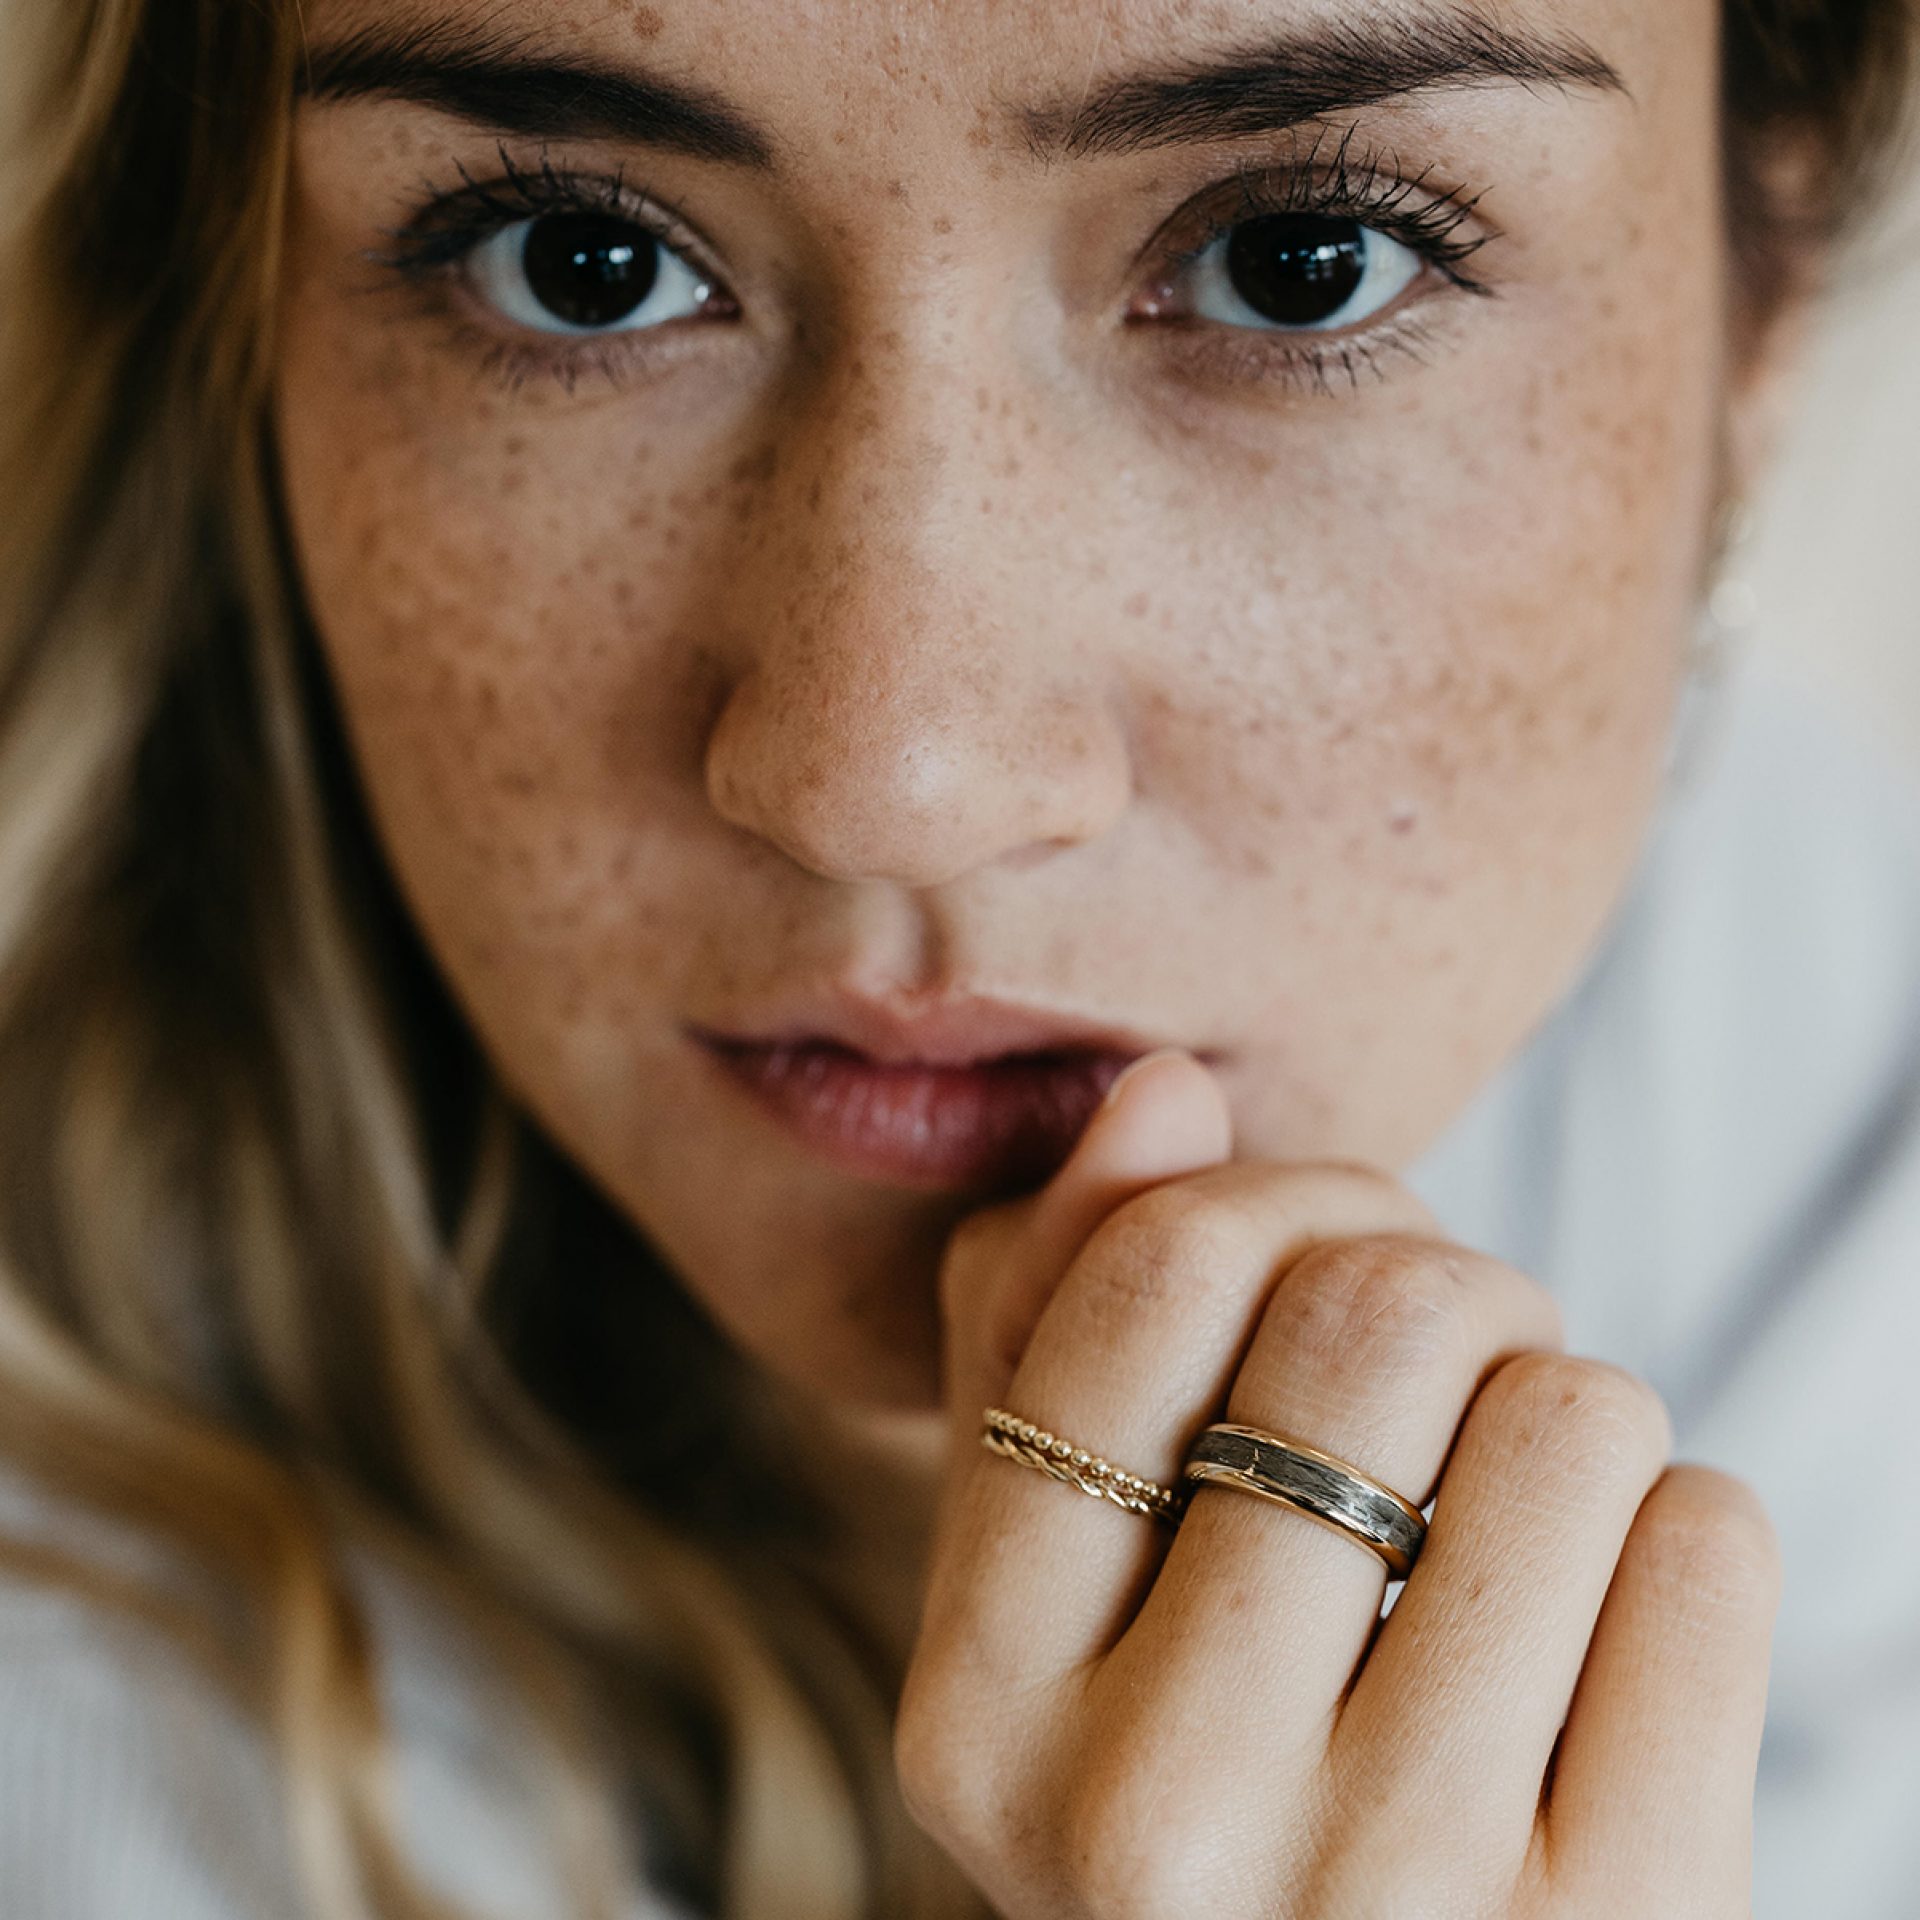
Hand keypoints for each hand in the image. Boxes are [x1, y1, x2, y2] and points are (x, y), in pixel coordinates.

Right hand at [897, 1049, 1779, 1917]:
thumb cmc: (1201, 1779)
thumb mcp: (1063, 1589)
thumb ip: (1056, 1328)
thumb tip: (1161, 1091)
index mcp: (981, 1707)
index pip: (1156, 1276)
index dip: (1275, 1201)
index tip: (1321, 1254)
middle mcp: (1154, 1819)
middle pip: (1374, 1313)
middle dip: (1444, 1286)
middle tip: (1449, 1367)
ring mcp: (1389, 1898)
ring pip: (1567, 1411)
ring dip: (1565, 1411)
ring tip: (1511, 1513)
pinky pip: (1705, 1546)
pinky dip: (1677, 1532)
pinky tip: (1607, 1630)